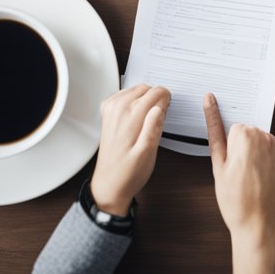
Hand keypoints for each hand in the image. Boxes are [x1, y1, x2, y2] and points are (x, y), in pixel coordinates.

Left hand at [90, 84, 169, 214]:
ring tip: (147, 119)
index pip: (157, 93)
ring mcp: (111, 110)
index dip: (166, 102)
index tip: (166, 114)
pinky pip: (124, 94)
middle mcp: (118, 109)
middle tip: (158, 119)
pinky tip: (136, 114)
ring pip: (136, 89)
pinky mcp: (107, 113)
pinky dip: (133, 99)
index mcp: (130, 117)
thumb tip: (159, 107)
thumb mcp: (147, 154)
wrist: (109, 184)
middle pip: (147, 88)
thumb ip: (153, 128)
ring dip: (145, 99)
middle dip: (156, 99)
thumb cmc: (129, 173)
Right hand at [205, 92, 274, 242]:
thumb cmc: (235, 198)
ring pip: (251, 138)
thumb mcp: (217, 164)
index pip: (229, 126)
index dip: (225, 143)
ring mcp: (271, 144)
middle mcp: (261, 136)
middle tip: (232, 170)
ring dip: (246, 151)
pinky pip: (261, 145)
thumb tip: (210, 105)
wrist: (255, 219)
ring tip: (242, 174)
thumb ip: (214, 130)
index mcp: (244, 135)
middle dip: (235, 147)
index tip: (213, 110)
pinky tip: (251, 173)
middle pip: (241, 131)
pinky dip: (255, 154)